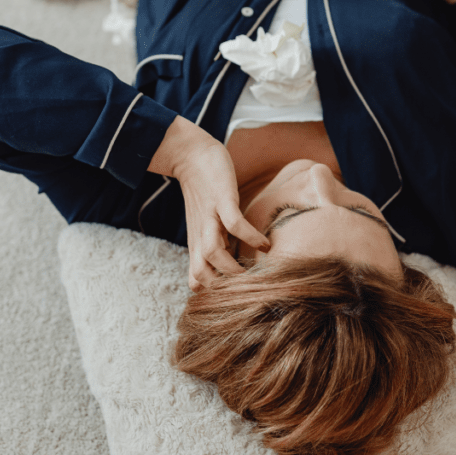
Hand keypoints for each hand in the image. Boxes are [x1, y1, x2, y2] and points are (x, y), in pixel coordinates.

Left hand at [148, 116, 269, 290]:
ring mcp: (210, 216)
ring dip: (232, 265)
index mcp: (198, 242)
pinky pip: (233, 222)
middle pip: (201, 272)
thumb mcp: (203, 223)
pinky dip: (249, 235)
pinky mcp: (221, 198)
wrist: (190, 154)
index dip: (214, 294)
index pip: (198, 279)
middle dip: (222, 286)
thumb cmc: (201, 190)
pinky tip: (265, 243)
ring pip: (212, 251)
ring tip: (254, 271)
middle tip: (246, 290)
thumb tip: (210, 274)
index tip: (236, 300)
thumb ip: (208, 247)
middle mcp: (202, 233)